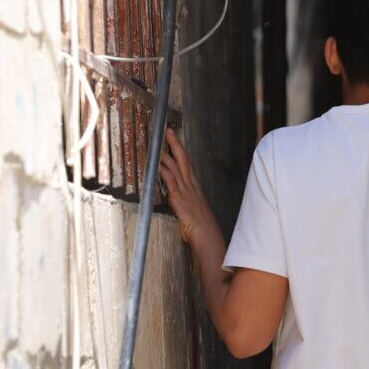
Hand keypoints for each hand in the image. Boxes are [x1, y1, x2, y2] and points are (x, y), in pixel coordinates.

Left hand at [160, 128, 216, 244]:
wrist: (208, 237)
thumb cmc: (201, 228)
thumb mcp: (193, 210)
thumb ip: (184, 200)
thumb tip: (175, 195)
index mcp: (194, 188)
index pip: (186, 164)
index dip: (180, 151)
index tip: (174, 139)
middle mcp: (191, 187)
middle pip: (183, 161)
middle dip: (176, 145)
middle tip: (169, 131)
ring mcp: (186, 193)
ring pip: (177, 169)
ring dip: (168, 156)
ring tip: (160, 144)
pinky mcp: (180, 201)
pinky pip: (172, 184)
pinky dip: (165, 173)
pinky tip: (160, 166)